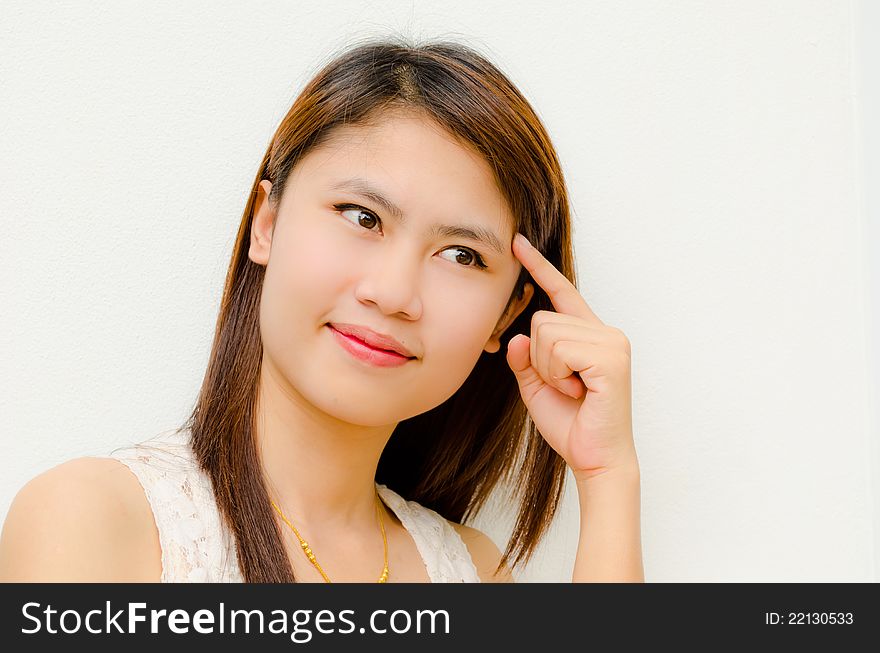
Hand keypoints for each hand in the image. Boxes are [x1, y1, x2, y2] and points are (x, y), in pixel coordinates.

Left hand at [506, 233, 636, 480]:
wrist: (594, 459)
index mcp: (588, 335)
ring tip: (573, 390)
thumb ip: (525, 359)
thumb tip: (518, 337)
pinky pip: (559, 349)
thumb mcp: (536, 387)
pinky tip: (578, 391)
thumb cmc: (571, 425)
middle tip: (564, 386)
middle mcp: (604, 331)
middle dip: (538, 359)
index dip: (539, 267)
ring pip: (546, 333)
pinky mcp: (611, 357)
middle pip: (542, 319)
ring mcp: (611, 341)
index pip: (560, 293)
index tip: (518, 242)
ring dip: (548, 369)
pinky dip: (557, 374)